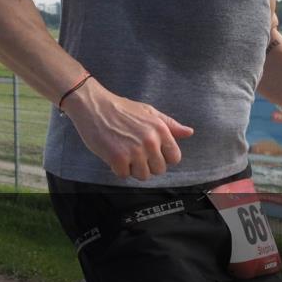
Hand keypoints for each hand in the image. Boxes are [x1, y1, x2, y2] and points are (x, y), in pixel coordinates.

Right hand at [61, 79, 194, 180]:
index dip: (161, 157)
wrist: (93, 105)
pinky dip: (117, 168)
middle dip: (146, 164)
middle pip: (158, 170)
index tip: (149, 151)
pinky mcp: (118, 158)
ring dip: (132, 168)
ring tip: (122, 153)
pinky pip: (124, 175)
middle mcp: (151, 141)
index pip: (174, 158)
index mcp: (161, 130)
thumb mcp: (147, 111)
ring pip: (143, 176)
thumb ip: (169, 124)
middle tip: (132, 151)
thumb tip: (189, 132)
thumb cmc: (119, 107)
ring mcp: (135, 151)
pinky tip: (111, 154)